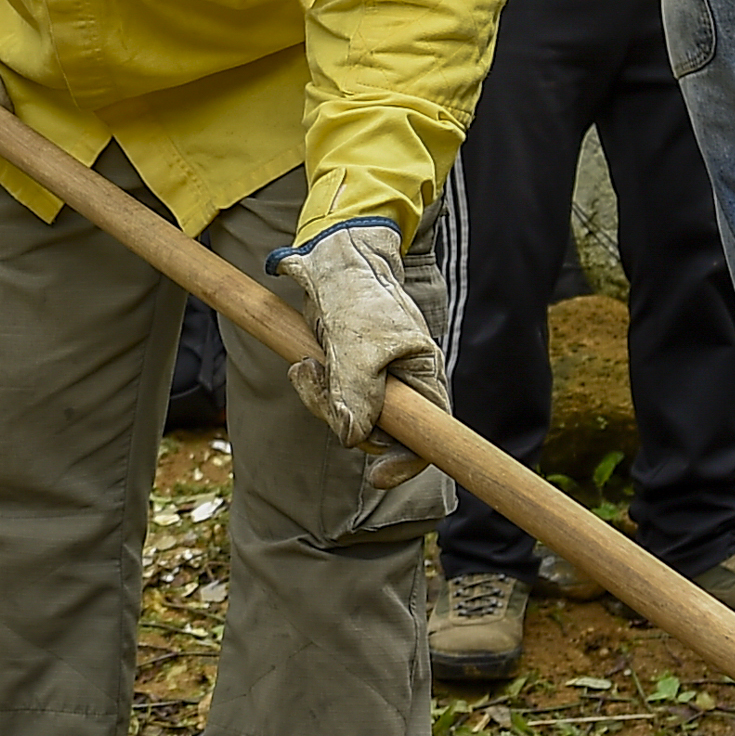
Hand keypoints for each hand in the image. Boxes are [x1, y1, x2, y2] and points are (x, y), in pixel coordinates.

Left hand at [269, 217, 439, 484]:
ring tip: (309, 365)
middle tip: (317, 382)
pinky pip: (329, 403)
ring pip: (349, 421)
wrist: (333, 259)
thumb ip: (357, 395)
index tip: (377, 476)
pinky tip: (304, 364)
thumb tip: (352, 437)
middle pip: (379, 434)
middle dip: (342, 419)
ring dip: (320, 400)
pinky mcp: (347, 376)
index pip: (430, 435)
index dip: (408, 462)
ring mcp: (374, 383)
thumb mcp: (359, 346)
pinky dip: (312, 389)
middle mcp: (403, 385)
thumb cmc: (359, 295)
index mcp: (423, 376)